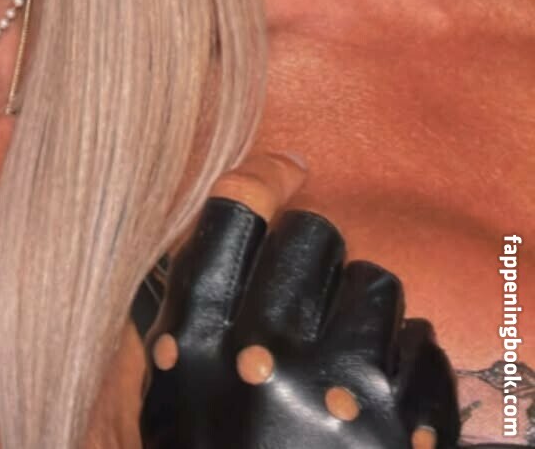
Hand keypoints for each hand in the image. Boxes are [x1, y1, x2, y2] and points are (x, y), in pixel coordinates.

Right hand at [138, 197, 460, 448]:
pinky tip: (380, 404)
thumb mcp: (173, 400)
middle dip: (313, 262)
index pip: (233, 214)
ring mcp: (342, 395)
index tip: (283, 172)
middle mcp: (262, 360)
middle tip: (309, 302)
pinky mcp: (408, 429)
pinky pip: (421, 339)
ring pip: (374, 281)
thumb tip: (245, 193)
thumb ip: (187, 308)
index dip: (261, 179)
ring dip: (362, 314)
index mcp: (193, 348)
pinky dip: (407, 364)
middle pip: (311, 237)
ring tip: (346, 363)